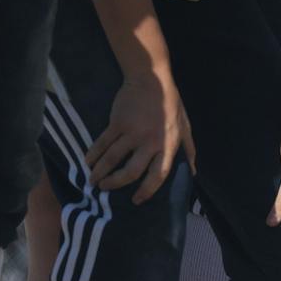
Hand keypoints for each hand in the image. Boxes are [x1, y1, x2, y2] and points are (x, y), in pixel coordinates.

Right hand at [84, 68, 193, 203]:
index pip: (158, 175)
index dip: (147, 191)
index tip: (136, 200)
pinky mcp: (117, 123)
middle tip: (105, 189)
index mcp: (168, 145)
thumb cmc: (170, 104)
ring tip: (93, 180)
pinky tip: (87, 162)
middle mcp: (150, 142)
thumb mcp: (185, 127)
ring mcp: (132, 132)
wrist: (152, 79)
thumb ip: (188, 150)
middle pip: (131, 172)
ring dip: (100, 172)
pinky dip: (93, 154)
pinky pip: (102, 143)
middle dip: (116, 184)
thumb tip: (192, 172)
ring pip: (112, 159)